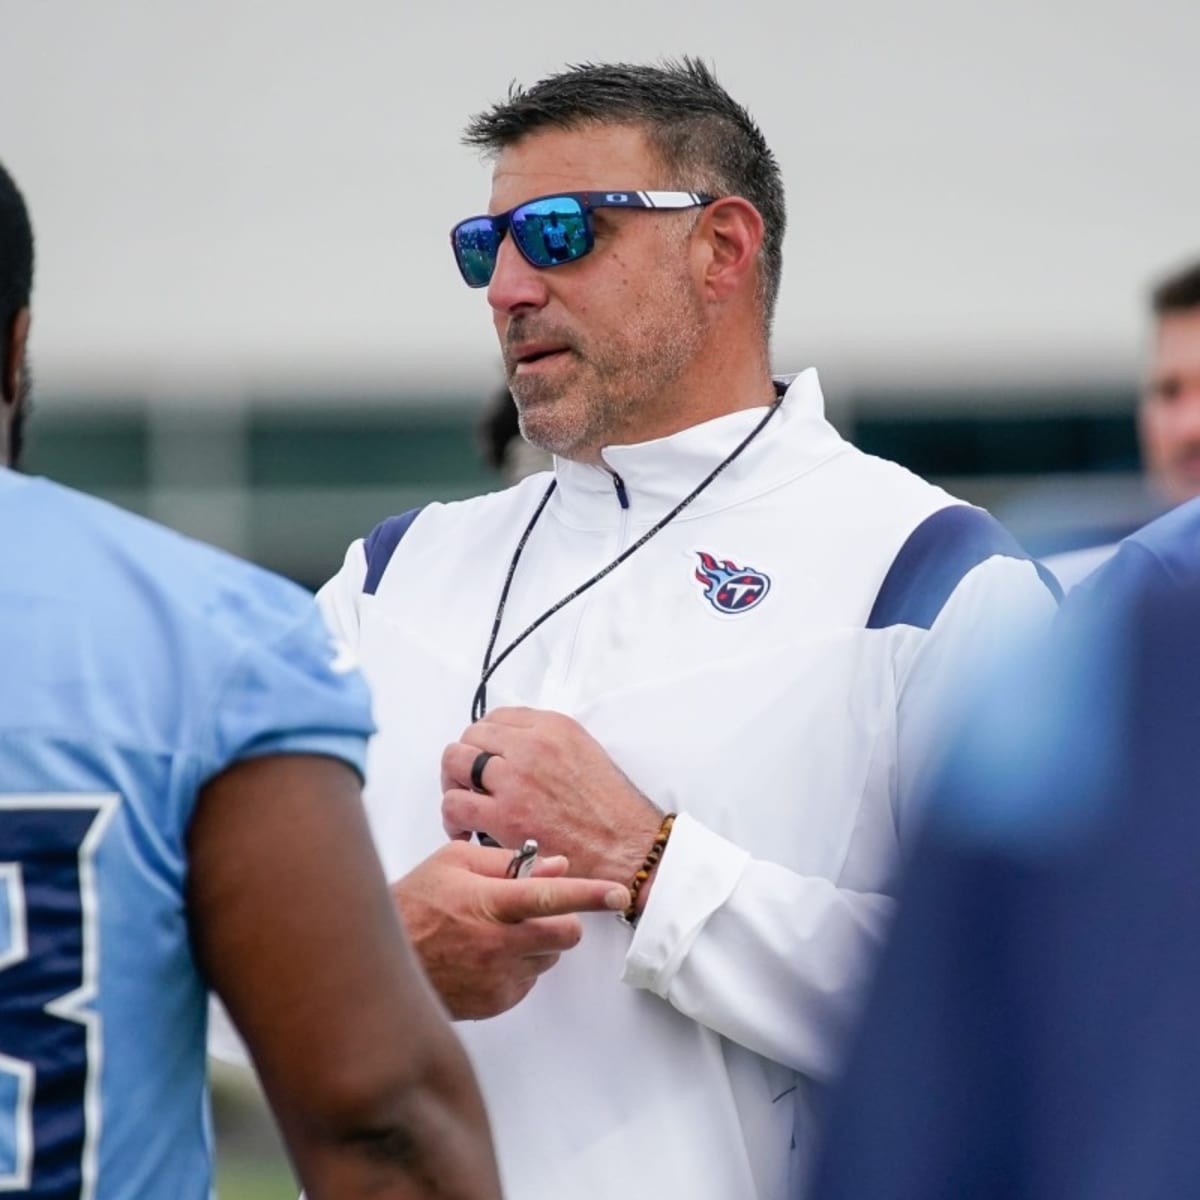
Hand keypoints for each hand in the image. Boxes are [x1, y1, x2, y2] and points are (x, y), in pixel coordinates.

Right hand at [391, 839, 627, 1019]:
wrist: (377, 964)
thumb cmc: (414, 905)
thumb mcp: (454, 862)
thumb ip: (509, 862)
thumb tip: (555, 865)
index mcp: (491, 903)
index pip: (553, 896)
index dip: (591, 894)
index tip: (619, 893)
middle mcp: (499, 944)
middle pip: (566, 935)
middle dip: (563, 919)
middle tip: (536, 911)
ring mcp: (498, 978)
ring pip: (549, 958)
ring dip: (538, 944)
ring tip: (497, 932)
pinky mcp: (495, 1003)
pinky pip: (528, 981)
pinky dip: (519, 966)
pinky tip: (485, 955)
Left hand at [440, 707, 663, 887]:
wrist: (628, 847)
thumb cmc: (613, 810)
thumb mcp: (586, 753)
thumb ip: (548, 744)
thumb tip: (515, 750)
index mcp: (552, 727)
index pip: (497, 718)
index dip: (484, 740)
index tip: (484, 756)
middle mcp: (531, 745)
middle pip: (471, 736)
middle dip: (465, 759)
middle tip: (469, 782)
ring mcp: (515, 779)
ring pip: (455, 763)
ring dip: (454, 783)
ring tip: (465, 804)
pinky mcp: (505, 815)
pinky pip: (455, 804)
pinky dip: (453, 817)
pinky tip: (465, 828)